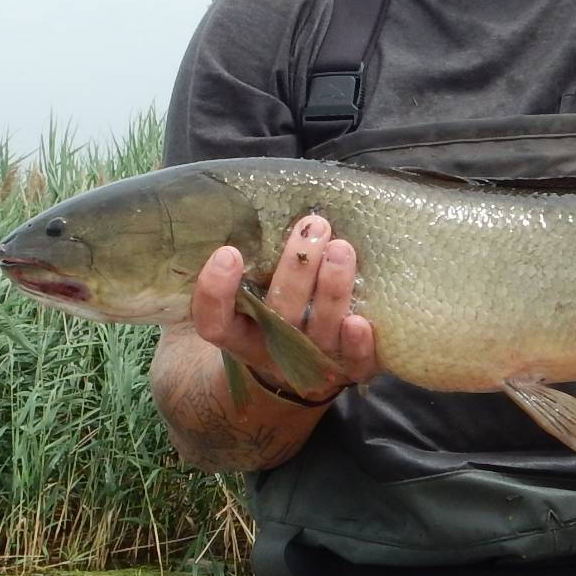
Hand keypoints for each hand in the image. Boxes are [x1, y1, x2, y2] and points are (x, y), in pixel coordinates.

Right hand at [189, 214, 377, 401]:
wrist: (302, 364)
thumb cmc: (273, 309)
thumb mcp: (252, 291)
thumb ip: (253, 262)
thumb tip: (265, 203)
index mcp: (238, 334)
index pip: (214, 322)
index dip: (216, 292)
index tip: (228, 252)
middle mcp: (272, 351)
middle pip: (278, 317)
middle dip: (295, 271)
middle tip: (312, 228)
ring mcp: (311, 364)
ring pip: (318, 333)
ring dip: (331, 291)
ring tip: (341, 249)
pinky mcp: (348, 372)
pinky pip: (354, 365)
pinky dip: (358, 346)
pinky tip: (360, 321)